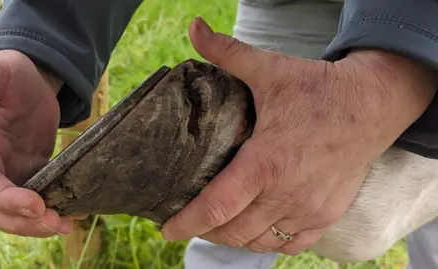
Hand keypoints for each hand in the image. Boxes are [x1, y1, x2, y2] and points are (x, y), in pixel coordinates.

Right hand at [0, 50, 70, 236]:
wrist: (30, 78)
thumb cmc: (7, 73)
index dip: (6, 199)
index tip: (36, 205)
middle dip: (22, 222)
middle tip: (57, 223)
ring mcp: (9, 172)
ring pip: (13, 212)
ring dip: (36, 224)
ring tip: (66, 223)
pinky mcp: (30, 171)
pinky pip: (37, 197)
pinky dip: (53, 208)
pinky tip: (76, 211)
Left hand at [160, 17, 437, 254]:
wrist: (370, 105)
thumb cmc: (318, 90)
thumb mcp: (270, 70)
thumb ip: (227, 52)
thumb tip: (194, 28)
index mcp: (265, 163)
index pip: (216, 206)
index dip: (187, 223)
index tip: (167, 230)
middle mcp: (285, 193)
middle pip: (232, 232)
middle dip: (206, 231)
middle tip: (192, 219)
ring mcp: (308, 209)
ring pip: (258, 242)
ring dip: (233, 237)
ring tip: (219, 224)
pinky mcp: (326, 216)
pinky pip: (290, 245)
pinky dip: (267, 241)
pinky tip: (257, 228)